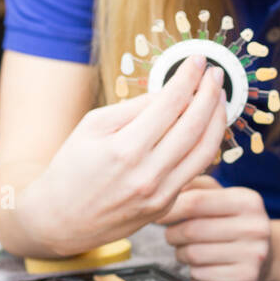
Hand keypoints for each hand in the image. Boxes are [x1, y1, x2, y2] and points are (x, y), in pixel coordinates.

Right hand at [20, 55, 227, 255]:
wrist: (60, 220)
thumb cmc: (71, 168)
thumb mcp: (93, 126)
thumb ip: (135, 108)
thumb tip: (172, 92)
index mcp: (124, 149)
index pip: (169, 104)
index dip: (188, 78)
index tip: (197, 61)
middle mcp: (147, 174)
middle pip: (194, 126)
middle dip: (210, 93)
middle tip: (215, 74)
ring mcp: (160, 193)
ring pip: (206, 150)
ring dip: (218, 119)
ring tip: (219, 97)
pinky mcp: (166, 205)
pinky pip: (196, 169)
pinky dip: (206, 144)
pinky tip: (206, 126)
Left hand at [159, 175, 269, 280]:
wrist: (267, 252)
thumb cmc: (235, 220)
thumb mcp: (224, 196)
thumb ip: (196, 187)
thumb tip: (168, 190)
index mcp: (248, 200)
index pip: (196, 202)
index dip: (170, 209)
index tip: (158, 215)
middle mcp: (254, 226)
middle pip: (191, 230)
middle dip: (172, 234)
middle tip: (171, 234)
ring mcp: (253, 254)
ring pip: (193, 254)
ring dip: (180, 253)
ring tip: (185, 248)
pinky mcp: (245, 276)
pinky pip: (200, 273)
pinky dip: (193, 269)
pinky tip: (201, 263)